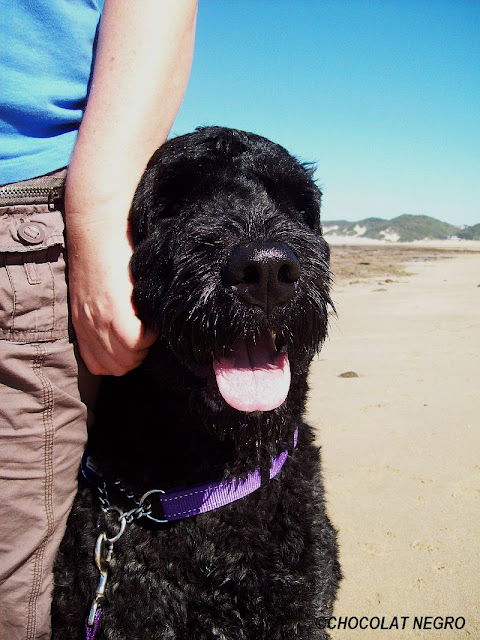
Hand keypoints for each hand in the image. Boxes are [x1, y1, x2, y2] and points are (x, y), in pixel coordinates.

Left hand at [67, 217, 157, 375]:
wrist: (98, 223)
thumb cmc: (103, 250)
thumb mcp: (95, 290)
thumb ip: (103, 313)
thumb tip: (126, 331)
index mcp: (81, 323)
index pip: (99, 366)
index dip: (123, 359)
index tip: (135, 341)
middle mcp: (87, 326)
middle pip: (117, 368)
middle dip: (137, 355)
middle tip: (147, 332)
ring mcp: (99, 320)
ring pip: (128, 359)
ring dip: (145, 345)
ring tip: (150, 323)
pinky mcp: (114, 310)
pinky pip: (137, 342)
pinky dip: (150, 334)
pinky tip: (152, 317)